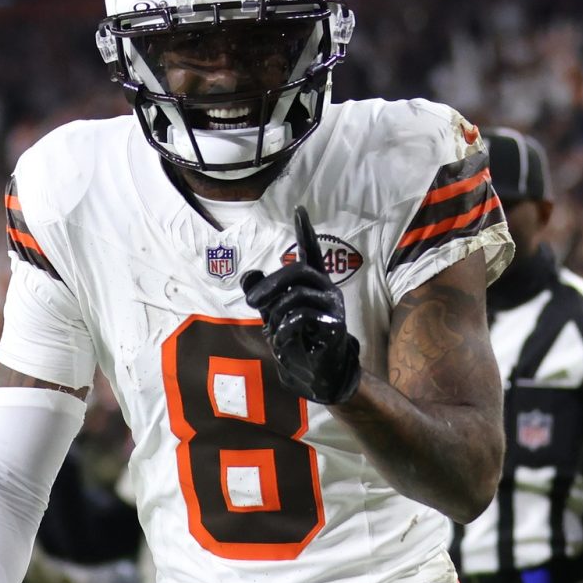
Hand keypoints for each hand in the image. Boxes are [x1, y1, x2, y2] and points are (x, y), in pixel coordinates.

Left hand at [240, 206, 361, 404]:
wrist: (314, 372)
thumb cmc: (297, 340)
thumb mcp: (272, 315)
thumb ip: (262, 295)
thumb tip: (248, 274)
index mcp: (312, 283)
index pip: (310, 251)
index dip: (304, 231)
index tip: (299, 209)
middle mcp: (326, 289)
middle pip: (298, 271)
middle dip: (270, 284)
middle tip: (251, 301)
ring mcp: (333, 306)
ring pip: (297, 295)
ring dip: (276, 314)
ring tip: (273, 331)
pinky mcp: (334, 324)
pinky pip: (302, 316)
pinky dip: (284, 329)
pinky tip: (282, 340)